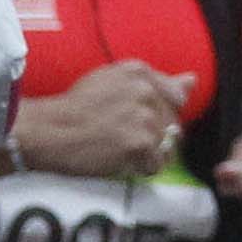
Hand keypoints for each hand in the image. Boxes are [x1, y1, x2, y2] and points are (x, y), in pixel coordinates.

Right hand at [8, 59, 194, 181]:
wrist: (49, 130)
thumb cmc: (73, 108)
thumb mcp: (112, 81)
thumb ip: (156, 82)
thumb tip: (192, 81)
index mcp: (139, 72)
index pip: (174, 97)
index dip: (157, 115)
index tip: (134, 120)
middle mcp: (146, 91)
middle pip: (171, 124)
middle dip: (152, 135)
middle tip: (119, 137)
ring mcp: (144, 118)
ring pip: (164, 146)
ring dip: (144, 153)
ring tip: (116, 148)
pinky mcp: (139, 144)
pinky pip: (155, 165)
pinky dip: (139, 169)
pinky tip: (119, 160)